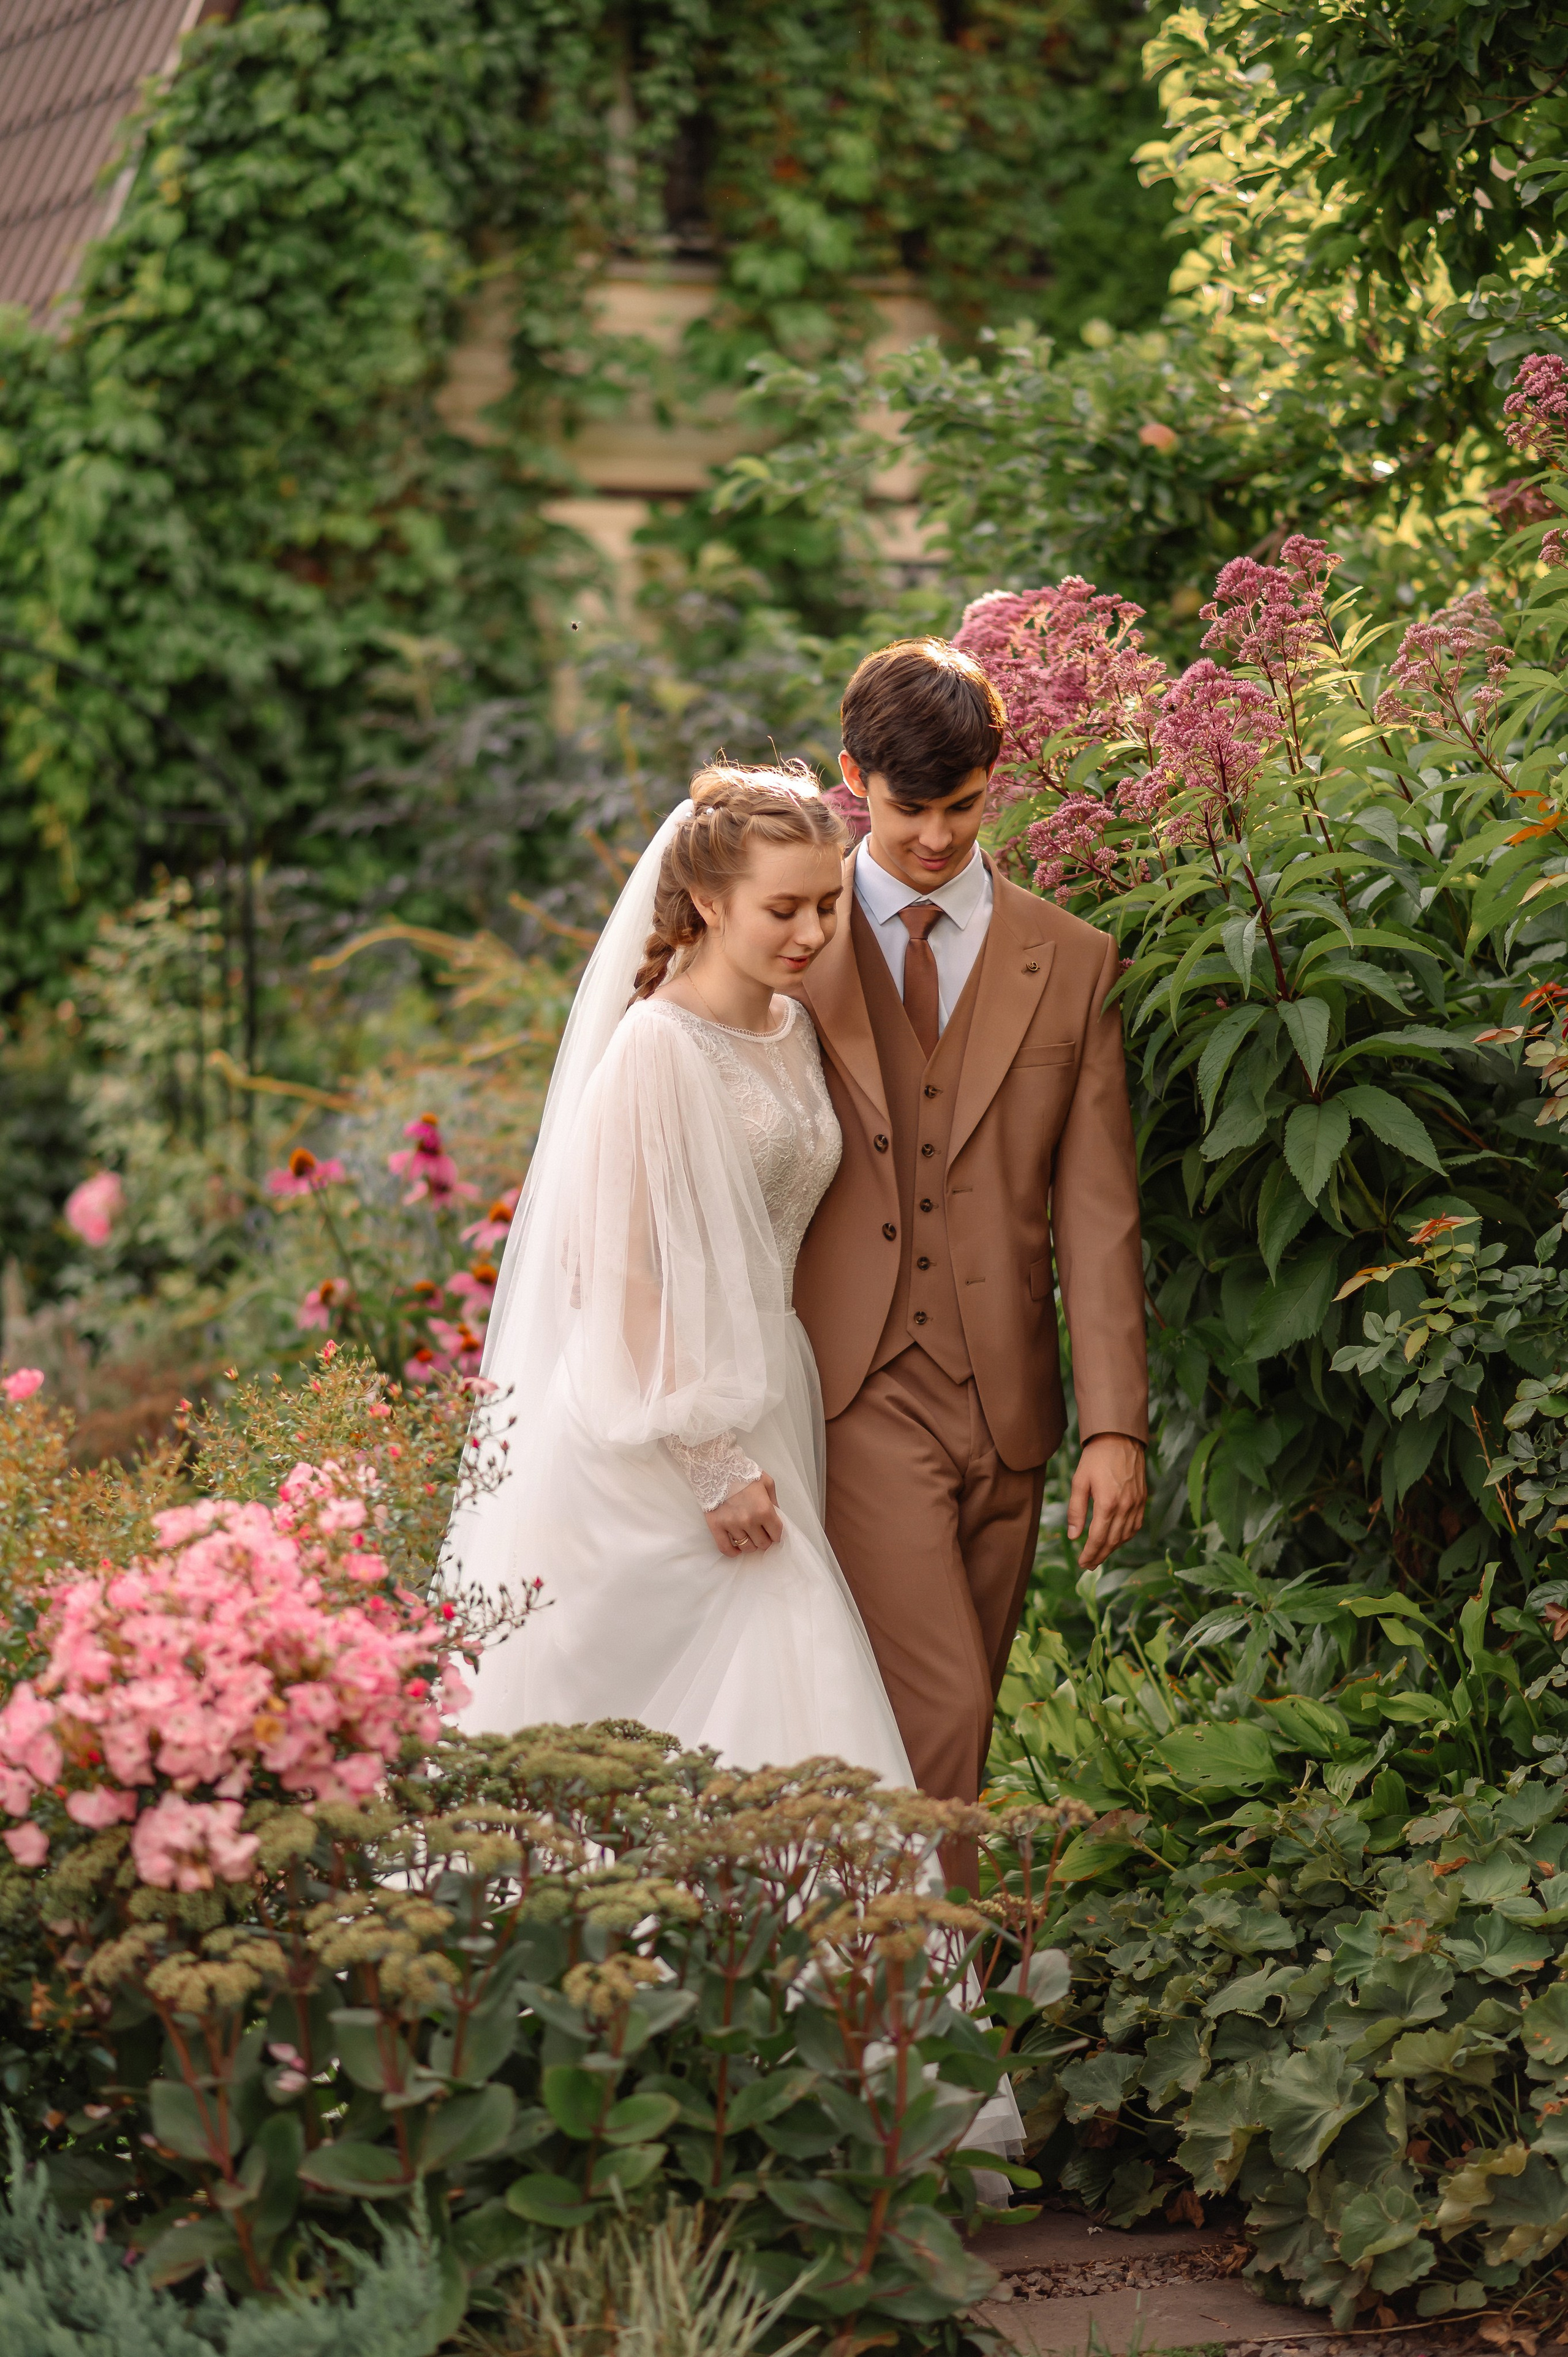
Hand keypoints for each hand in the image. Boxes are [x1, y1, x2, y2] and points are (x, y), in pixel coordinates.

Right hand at [705, 1474, 783, 1557]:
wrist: (717, 1467)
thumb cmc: (743, 1473)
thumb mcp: (766, 1482)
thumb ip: (774, 1501)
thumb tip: (777, 1517)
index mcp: (764, 1509)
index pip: (776, 1533)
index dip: (776, 1534)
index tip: (772, 1532)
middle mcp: (749, 1521)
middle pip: (762, 1543)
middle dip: (764, 1540)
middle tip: (761, 1534)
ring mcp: (732, 1525)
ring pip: (746, 1547)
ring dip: (750, 1545)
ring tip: (749, 1537)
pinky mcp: (716, 1526)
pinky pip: (725, 1548)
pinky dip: (732, 1553)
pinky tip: (737, 1550)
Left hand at [1067, 1434, 1146, 1569]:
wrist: (1120, 1439)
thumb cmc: (1096, 1458)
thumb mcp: (1079, 1481)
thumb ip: (1076, 1510)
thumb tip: (1074, 1537)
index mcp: (1108, 1504)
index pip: (1098, 1538)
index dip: (1090, 1554)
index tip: (1082, 1564)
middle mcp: (1125, 1507)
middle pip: (1112, 1541)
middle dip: (1100, 1556)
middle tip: (1088, 1565)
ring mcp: (1136, 1504)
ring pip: (1125, 1536)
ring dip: (1112, 1549)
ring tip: (1100, 1555)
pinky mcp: (1142, 1500)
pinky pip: (1136, 1526)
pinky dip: (1125, 1537)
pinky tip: (1116, 1539)